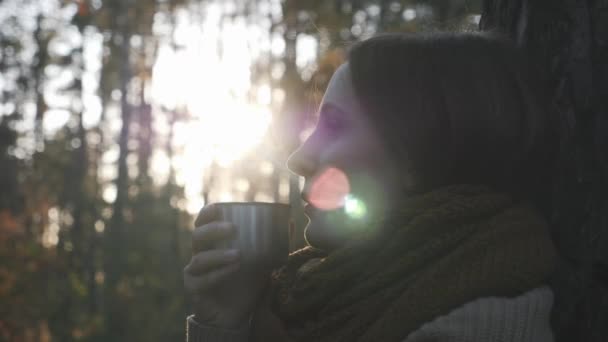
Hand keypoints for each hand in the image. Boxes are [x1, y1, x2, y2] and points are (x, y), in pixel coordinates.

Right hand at [183, 204, 266, 328]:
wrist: (237, 315)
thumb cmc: (247, 283)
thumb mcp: (261, 262)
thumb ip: (271, 244)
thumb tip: (290, 223)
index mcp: (212, 243)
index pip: (202, 223)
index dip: (206, 213)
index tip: (218, 208)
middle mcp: (199, 254)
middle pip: (198, 236)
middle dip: (214, 230)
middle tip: (234, 229)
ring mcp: (194, 272)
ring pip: (200, 259)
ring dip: (219, 255)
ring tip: (239, 255)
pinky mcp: (194, 289)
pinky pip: (202, 280)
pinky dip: (219, 273)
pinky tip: (234, 269)